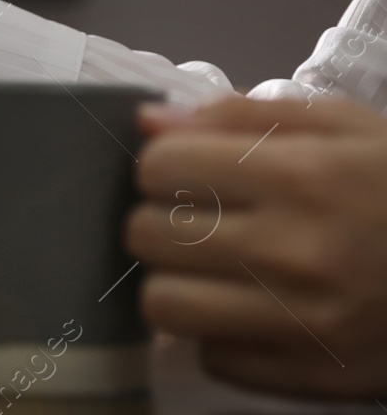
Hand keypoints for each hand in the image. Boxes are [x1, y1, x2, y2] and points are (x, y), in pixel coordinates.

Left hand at [128, 96, 386, 396]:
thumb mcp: (343, 127)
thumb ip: (240, 116)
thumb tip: (148, 122)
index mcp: (303, 176)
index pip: (159, 167)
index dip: (162, 164)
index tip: (186, 171)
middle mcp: (297, 251)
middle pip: (148, 236)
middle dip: (159, 221)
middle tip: (194, 220)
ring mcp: (304, 321)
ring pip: (164, 304)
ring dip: (177, 282)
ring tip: (211, 268)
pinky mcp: (311, 374)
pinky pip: (212, 356)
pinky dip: (220, 334)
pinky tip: (252, 309)